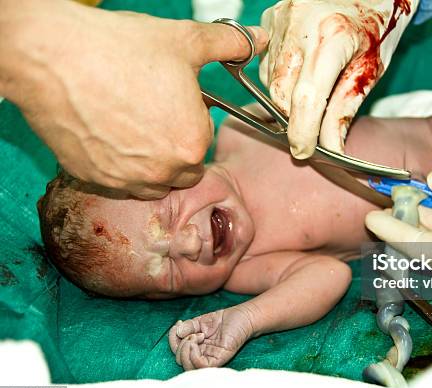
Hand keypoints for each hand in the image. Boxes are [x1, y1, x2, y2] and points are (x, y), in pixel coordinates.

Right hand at [0, 0, 266, 198]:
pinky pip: (117, 184)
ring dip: (150, 165)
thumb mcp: (185, 40)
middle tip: (151, 114)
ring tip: (130, 126)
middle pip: (182, 170)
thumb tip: (258, 39)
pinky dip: (118, 168)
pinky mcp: (93, 181)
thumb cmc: (122, 49)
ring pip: (152, 183)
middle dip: (175, 148)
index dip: (188, 121)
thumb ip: (230, 44)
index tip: (170, 102)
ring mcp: (125, 181)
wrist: (53, 57)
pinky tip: (106, 136)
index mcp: (192, 144)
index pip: (202, 144)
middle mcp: (163, 173)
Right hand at [169, 306, 253, 369]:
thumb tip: (177, 332)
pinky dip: (193, 355)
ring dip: (185, 350)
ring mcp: (210, 358)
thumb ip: (188, 327)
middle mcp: (202, 355)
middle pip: (180, 360)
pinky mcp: (219, 359)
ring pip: (188, 366)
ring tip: (195, 336)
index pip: (177, 351)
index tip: (178, 324)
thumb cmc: (224, 320)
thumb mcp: (200, 321)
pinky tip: (197, 341)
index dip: (172, 339)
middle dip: (179, 345)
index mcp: (196, 347)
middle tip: (192, 332)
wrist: (242, 316)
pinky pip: (200, 365)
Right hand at [259, 0, 416, 157]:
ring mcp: (281, 18)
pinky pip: (267, 62)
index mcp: (335, 36)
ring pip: (271, 81)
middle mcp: (301, 24)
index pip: (308, 98)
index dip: (303, 132)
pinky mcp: (270, 17)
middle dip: (294, 118)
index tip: (304, 152)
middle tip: (312, 130)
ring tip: (315, 89)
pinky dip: (282, 77)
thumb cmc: (377, 23)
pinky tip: (302, 70)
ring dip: (288, 98)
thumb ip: (346, 110)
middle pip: (282, 93)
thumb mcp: (372, 69)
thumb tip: (330, 148)